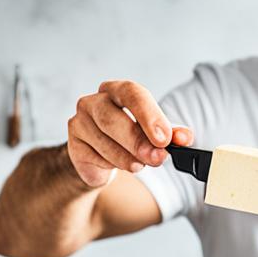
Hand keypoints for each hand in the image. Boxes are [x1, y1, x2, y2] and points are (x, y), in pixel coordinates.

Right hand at [66, 80, 192, 186]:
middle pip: (114, 119)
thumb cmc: (130, 137)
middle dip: (138, 142)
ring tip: (140, 164)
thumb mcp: (154, 133)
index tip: (164, 138)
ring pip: (105, 142)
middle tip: (158, 158)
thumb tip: (184, 138)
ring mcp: (80, 122)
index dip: (149, 115)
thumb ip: (170, 134)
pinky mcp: (73, 146)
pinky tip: (118, 164)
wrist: (99, 158)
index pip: (132, 94)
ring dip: (127, 158)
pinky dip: (112, 165)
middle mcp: (94, 102)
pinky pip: (95, 158)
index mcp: (118, 90)